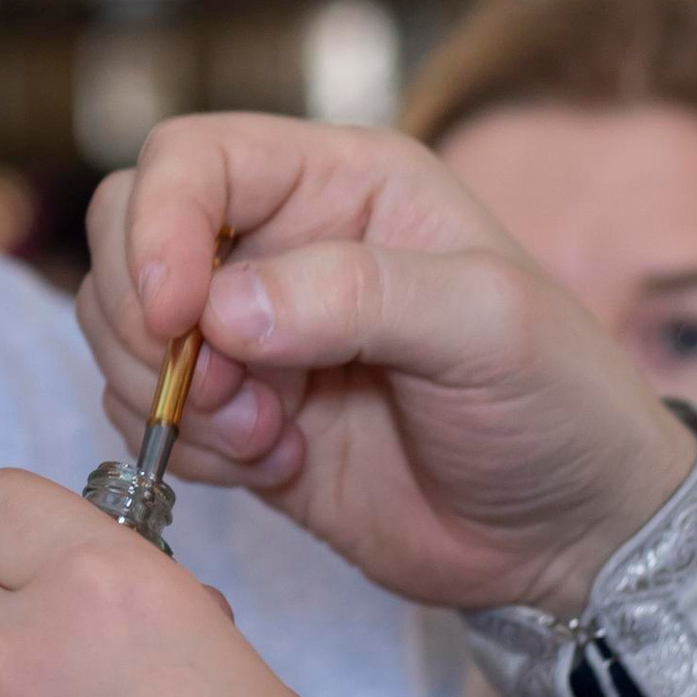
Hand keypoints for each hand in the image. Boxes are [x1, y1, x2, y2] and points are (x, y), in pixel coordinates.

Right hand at [79, 114, 696, 621]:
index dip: (158, 225)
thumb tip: (223, 306)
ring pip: (123, 330)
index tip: (176, 316)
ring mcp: (252, 333)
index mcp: (342, 183)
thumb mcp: (491, 328)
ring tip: (271, 439)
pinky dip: (187, 449)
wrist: (573, 536)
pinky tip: (278, 466)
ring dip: (170, 395)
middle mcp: (281, 243)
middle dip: (145, 320)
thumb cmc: (560, 404)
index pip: (191, 159)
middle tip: (227, 393)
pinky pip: (146, 414)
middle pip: (129, 235)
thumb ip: (361, 296)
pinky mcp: (237, 415)